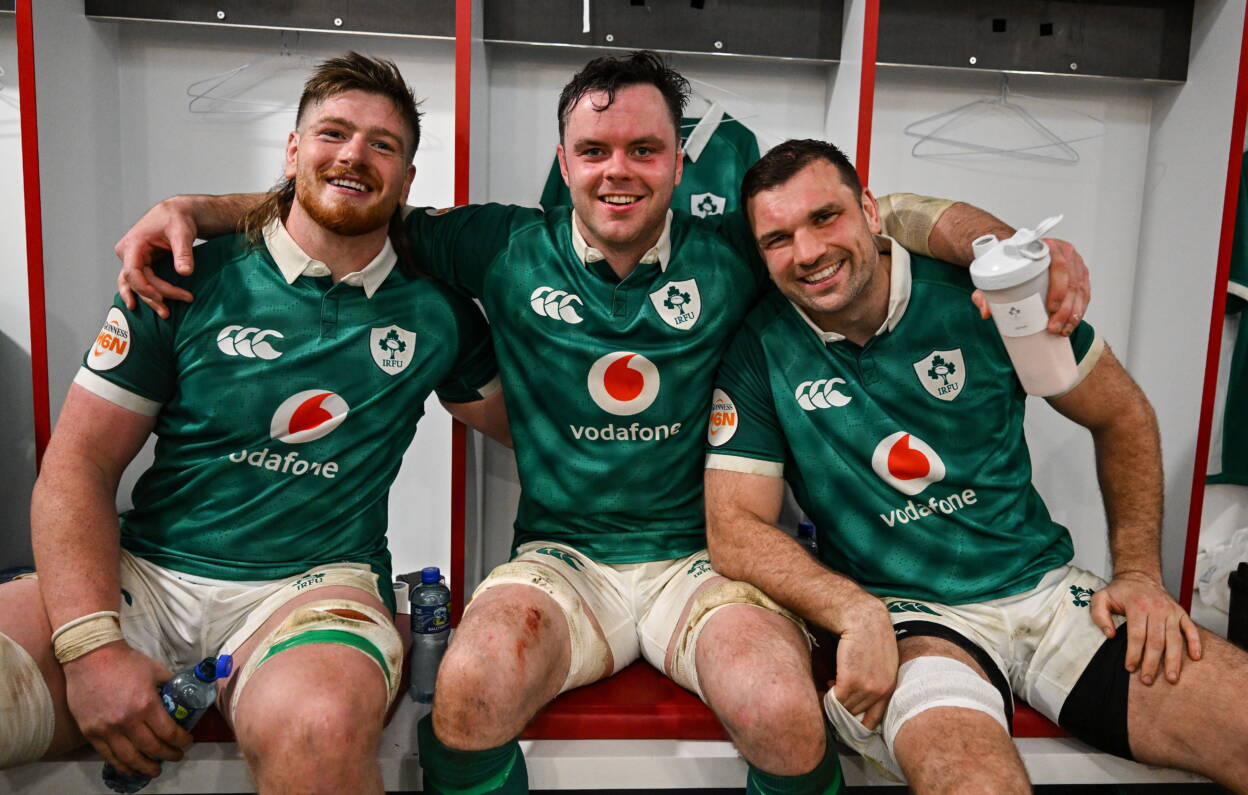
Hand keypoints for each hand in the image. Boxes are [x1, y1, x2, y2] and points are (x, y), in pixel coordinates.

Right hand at [63, 642, 193, 777]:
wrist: (90, 657)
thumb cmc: (125, 662)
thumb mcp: (155, 670)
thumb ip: (169, 685)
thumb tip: (182, 695)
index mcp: (147, 704)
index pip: (169, 733)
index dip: (181, 741)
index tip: (187, 742)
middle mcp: (127, 721)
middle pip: (152, 748)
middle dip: (168, 755)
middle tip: (176, 756)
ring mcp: (107, 729)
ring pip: (130, 758)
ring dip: (145, 767)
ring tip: (155, 770)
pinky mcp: (90, 733)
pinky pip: (108, 756)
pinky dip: (121, 765)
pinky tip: (130, 768)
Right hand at [114, 198, 198, 318]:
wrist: (177, 213)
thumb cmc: (177, 219)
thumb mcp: (182, 233)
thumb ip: (182, 253)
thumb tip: (185, 273)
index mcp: (133, 244)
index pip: (133, 272)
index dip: (146, 288)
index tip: (163, 297)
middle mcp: (128, 253)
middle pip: (138, 281)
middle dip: (157, 295)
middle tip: (182, 302)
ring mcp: (132, 259)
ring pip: (136, 285)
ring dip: (149, 300)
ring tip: (166, 314)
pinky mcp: (140, 264)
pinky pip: (138, 282)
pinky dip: (144, 294)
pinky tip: (146, 307)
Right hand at [828, 597, 897, 730]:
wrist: (863, 618)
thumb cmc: (870, 636)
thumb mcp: (882, 663)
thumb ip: (874, 682)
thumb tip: (857, 699)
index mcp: (890, 688)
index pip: (873, 720)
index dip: (858, 720)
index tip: (847, 716)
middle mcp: (881, 691)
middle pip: (856, 715)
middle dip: (843, 709)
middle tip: (834, 698)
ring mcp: (867, 687)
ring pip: (844, 708)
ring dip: (834, 701)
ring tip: (829, 687)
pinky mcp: (851, 680)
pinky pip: (835, 699)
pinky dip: (827, 695)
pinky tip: (827, 683)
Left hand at [971, 237, 1089, 336]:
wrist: (1021, 251)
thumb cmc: (1013, 261)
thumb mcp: (998, 272)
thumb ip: (986, 290)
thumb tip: (986, 311)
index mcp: (1047, 247)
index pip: (1059, 266)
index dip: (1058, 288)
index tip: (1050, 307)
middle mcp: (1065, 253)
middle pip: (1072, 282)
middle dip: (1065, 309)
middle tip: (1052, 327)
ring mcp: (1075, 264)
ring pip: (1080, 291)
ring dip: (1073, 314)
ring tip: (1061, 331)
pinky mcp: (1080, 276)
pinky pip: (1085, 295)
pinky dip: (1079, 311)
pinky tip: (1071, 324)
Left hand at [1090, 571, 1201, 685]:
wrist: (1139, 576)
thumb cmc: (1120, 592)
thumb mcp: (1101, 598)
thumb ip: (1099, 615)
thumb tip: (1110, 635)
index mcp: (1137, 606)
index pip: (1137, 635)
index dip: (1134, 654)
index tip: (1130, 668)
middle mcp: (1157, 609)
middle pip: (1156, 641)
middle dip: (1152, 663)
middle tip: (1148, 680)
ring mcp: (1171, 611)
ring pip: (1174, 639)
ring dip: (1174, 660)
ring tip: (1172, 678)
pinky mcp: (1181, 613)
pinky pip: (1191, 629)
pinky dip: (1195, 643)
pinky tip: (1195, 657)